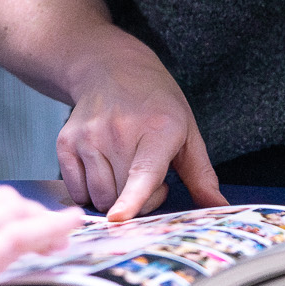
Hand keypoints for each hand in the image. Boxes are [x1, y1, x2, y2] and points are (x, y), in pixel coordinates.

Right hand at [59, 32, 225, 219]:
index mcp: (157, 130)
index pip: (143, 172)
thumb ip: (202, 174)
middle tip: (147, 174)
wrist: (112, 68)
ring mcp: (87, 136)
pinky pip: (76, 191)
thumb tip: (219, 207)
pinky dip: (89, 191)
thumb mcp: (187, 132)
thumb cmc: (155, 104)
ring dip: (113, 197)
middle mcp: (118, 132)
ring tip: (124, 168)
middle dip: (138, 200)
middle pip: (123, 197)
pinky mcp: (65, 142)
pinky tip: (102, 168)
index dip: (133, 198)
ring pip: (98, 198)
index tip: (119, 218)